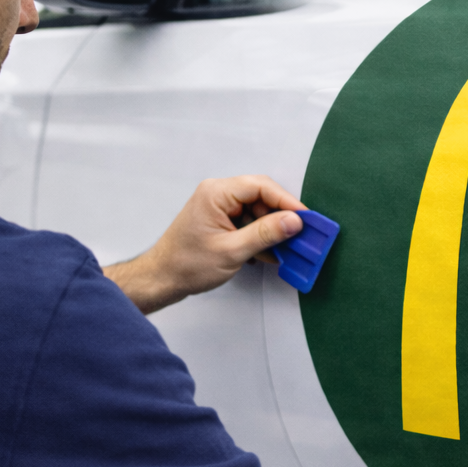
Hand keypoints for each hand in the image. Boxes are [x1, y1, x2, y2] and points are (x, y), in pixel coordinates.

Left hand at [103, 176, 304, 313]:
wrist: (162, 279)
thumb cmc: (186, 264)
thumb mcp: (231, 251)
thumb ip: (265, 234)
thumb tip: (293, 222)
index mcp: (216, 193)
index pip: (260, 186)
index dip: (286, 201)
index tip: (305, 218)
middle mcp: (217, 195)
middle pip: (261, 197)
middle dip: (280, 218)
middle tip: (300, 235)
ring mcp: (218, 208)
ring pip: (256, 212)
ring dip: (270, 231)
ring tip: (286, 249)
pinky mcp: (220, 221)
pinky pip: (247, 222)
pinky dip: (259, 237)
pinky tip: (268, 254)